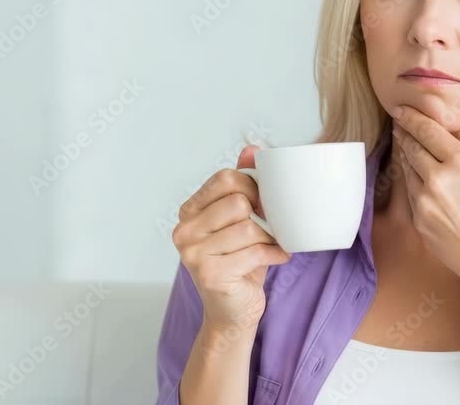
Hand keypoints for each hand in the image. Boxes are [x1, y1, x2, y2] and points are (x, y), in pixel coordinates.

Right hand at [172, 145, 290, 329]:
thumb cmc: (240, 260)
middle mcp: (184, 230)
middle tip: (270, 228)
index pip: (225, 178)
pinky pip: (253, 252)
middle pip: (238, 201)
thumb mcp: (242, 219)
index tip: (263, 202)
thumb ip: (243, 183)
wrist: (233, 311)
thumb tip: (252, 148)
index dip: (253, 186)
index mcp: (189, 211)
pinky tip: (275, 258)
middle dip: (262, 215)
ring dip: (270, 237)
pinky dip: (273, 254)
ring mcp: (192, 254)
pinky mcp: (209, 274)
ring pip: (248, 227)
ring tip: (271, 245)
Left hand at [391, 104, 459, 287]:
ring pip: (407, 168)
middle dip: (404, 132)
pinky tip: (415, 172)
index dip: (412, 118)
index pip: (429, 131)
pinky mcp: (418, 219)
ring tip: (405, 142)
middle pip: (412, 147)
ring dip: (405, 153)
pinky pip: (410, 191)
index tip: (402, 109)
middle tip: (399, 122)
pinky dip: (411, 178)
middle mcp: (439, 179)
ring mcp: (425, 201)